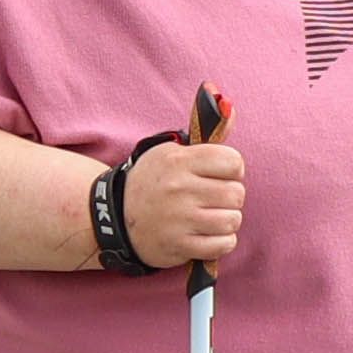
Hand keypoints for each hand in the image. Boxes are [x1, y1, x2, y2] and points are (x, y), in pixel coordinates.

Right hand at [118, 132, 248, 271]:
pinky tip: (208, 234)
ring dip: (227, 220)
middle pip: (236, 193)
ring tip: (211, 216)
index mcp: (179, 161)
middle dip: (230, 197)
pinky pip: (223, 245)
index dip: (233, 169)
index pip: (233, 162)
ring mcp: (178, 219)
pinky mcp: (179, 245)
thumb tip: (230, 106)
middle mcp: (178, 189)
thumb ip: (206, 134)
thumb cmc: (153, 180)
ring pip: (232, 220)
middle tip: (214, 198)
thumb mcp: (172, 151)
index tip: (221, 174)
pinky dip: (221, 241)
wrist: (115, 217)